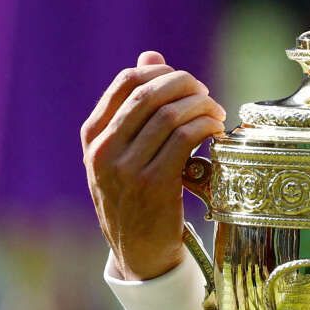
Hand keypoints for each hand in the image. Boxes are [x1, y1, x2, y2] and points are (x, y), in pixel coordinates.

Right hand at [81, 50, 226, 280]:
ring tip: (215, 113)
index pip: (126, 81)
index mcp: (93, 137)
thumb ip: (135, 106)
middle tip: (206, 93)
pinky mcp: (154, 184)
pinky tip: (216, 130)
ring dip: (202, 106)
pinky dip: (206, 126)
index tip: (184, 81)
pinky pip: (186, 138)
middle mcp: (103, 150)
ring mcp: (126, 168)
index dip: (163, 72)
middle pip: (151, 93)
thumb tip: (151, 55)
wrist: (138, 253)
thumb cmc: (135, 196)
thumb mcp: (125, 152)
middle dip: (187, 85)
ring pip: (171, 114)